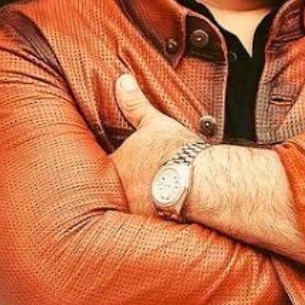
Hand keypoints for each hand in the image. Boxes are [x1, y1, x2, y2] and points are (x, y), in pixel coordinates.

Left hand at [112, 73, 201, 216]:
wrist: (200, 177)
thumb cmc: (176, 149)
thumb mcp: (154, 123)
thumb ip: (135, 104)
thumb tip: (122, 80)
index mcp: (116, 165)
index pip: (104, 169)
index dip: (116, 169)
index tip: (128, 168)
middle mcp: (120, 190)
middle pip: (114, 192)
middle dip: (124, 191)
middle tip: (142, 188)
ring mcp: (134, 209)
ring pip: (130, 209)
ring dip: (139, 207)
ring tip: (154, 203)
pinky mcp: (151, 224)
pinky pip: (149, 223)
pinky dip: (156, 220)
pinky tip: (167, 217)